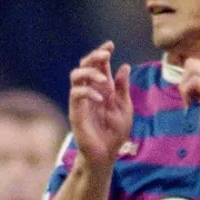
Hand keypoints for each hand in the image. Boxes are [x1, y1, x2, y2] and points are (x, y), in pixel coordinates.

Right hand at [67, 42, 133, 164]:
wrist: (107, 154)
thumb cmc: (115, 133)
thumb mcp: (124, 107)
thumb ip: (122, 88)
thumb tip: (124, 66)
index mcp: (102, 88)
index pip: (99, 65)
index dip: (102, 52)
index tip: (110, 45)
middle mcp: (90, 91)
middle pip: (84, 65)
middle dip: (94, 56)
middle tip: (105, 55)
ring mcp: (81, 101)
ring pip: (75, 76)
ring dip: (89, 72)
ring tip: (103, 79)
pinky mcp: (76, 112)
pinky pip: (76, 95)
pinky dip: (88, 92)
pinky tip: (101, 99)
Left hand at [177, 59, 199, 159]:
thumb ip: (199, 93)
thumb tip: (184, 85)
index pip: (196, 66)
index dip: (186, 79)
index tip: (188, 96)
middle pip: (192, 63)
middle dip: (183, 80)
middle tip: (187, 98)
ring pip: (192, 69)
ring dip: (184, 87)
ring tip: (189, 102)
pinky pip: (194, 81)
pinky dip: (186, 92)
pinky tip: (190, 104)